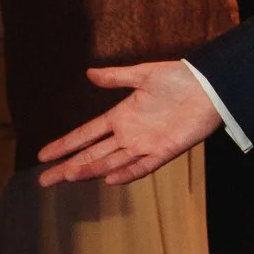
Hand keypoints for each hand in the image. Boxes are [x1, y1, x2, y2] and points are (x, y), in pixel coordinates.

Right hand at [37, 61, 221, 185]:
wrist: (210, 86)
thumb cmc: (179, 78)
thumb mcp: (144, 74)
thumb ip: (116, 77)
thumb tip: (89, 73)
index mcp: (121, 116)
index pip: (86, 134)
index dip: (66, 144)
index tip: (43, 155)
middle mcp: (130, 134)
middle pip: (93, 153)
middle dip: (69, 166)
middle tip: (44, 180)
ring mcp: (146, 144)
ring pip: (112, 161)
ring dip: (91, 169)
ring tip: (68, 176)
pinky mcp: (166, 150)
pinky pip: (144, 165)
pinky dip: (128, 172)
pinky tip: (110, 179)